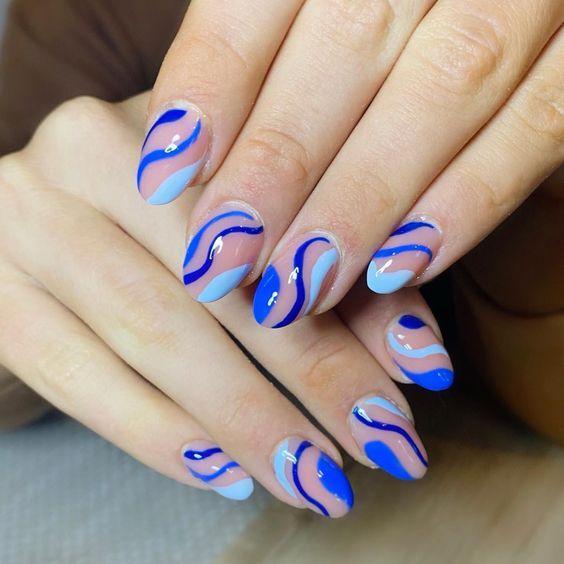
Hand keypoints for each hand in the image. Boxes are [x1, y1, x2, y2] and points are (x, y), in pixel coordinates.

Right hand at [0, 94, 453, 516]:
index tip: (403, 407)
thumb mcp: (253, 222)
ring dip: (240, 422)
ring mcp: (28, 222)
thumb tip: (422, 364)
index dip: (352, 324)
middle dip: (306, 384)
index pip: (278, 230)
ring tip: (308, 479)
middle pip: (218, 286)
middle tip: (370, 455)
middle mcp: (86, 154)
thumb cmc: (168, 217)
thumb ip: (340, 281)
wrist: (54, 212)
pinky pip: (77, 376)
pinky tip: (221, 470)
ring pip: (152, 335)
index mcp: (171, 121)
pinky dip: (156, 432)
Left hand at [141, 0, 562, 327]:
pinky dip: (466, 201)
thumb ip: (264, 54)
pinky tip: (398, 267)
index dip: (211, 87)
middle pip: (347, 44)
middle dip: (279, 166)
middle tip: (224, 260)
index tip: (166, 178)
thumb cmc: (389, 11)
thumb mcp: (325, 11)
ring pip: (442, 88)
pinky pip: (536, 125)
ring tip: (299, 285)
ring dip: (361, 201)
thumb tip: (187, 155)